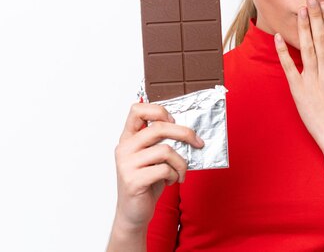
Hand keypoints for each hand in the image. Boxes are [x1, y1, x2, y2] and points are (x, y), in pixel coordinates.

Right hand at [113, 103, 203, 230]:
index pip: (137, 110)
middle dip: (185, 133)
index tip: (173, 121)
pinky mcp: (133, 180)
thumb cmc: (147, 182)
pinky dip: (175, 175)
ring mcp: (127, 164)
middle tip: (198, 143)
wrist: (134, 213)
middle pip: (159, 128)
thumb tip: (189, 132)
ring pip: (166, 150)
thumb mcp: (152, 158)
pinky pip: (165, 169)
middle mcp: (124, 148)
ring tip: (180, 172)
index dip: (158, 111)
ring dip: (181, 163)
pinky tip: (171, 181)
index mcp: (128, 138)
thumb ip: (160, 142)